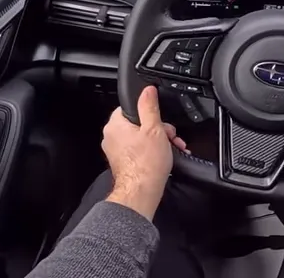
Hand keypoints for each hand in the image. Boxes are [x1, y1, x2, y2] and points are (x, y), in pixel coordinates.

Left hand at [102, 85, 188, 219]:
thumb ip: (149, 106)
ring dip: (158, 140)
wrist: (141, 193)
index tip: (160, 120)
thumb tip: (147, 90)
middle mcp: (112, 137)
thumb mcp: (154, 128)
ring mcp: (116, 151)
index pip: (131, 107)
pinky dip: (151, 151)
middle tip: (169, 136)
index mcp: (115, 124)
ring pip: (140, 137)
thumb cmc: (146, 164)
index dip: (150, 112)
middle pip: (138, 123)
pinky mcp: (123, 162)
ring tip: (171, 148)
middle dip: (158, 129)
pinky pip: (139, 150)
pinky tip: (164, 157)